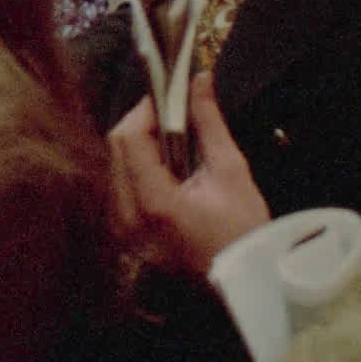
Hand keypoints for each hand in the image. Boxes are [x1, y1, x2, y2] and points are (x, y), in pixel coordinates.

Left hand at [110, 73, 271, 277]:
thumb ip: (209, 122)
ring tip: (172, 140)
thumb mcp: (231, 171)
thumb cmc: (245, 230)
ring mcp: (122, 229)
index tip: (168, 95)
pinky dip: (137, 169)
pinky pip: (120, 187)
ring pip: (114, 166)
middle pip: (116, 149)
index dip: (146, 110)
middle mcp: (127, 217)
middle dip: (141, 124)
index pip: (130, 138)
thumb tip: (198, 78)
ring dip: (138, 145)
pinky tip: (165, 168)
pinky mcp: (125, 235)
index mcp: (153, 203)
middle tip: (172, 113)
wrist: (246, 283)